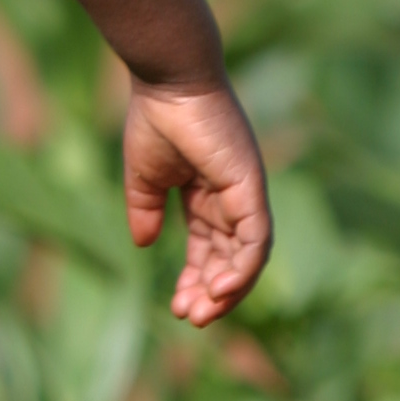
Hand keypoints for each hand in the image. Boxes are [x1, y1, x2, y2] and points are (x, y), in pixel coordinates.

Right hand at [122, 80, 271, 324]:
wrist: (168, 82)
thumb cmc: (155, 119)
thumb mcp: (144, 178)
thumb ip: (145, 211)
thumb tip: (142, 246)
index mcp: (207, 195)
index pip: (208, 248)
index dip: (194, 278)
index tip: (176, 307)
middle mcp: (233, 198)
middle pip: (229, 258)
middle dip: (210, 292)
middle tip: (190, 318)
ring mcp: (246, 194)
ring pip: (247, 256)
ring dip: (228, 289)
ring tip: (204, 312)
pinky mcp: (251, 189)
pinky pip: (256, 239)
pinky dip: (244, 268)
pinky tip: (222, 289)